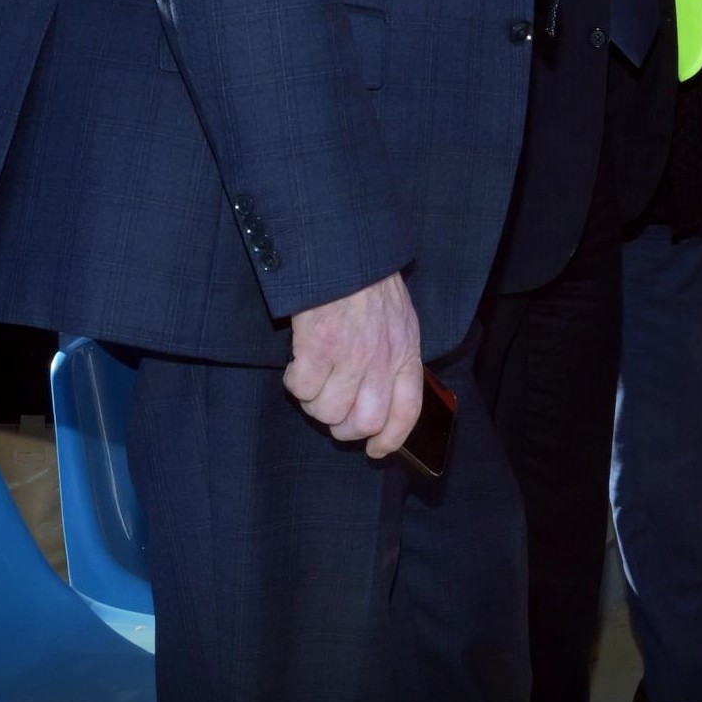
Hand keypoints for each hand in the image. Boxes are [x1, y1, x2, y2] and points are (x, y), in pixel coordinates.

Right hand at [284, 270, 422, 458]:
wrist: (345, 251)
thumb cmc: (370, 283)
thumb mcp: (400, 319)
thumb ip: (395, 355)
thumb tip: (383, 395)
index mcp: (405, 352)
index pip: (407, 412)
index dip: (391, 439)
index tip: (375, 450)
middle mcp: (381, 360)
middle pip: (362, 423)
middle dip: (342, 427)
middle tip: (330, 407)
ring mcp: (350, 356)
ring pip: (327, 412)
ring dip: (314, 403)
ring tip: (313, 378)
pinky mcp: (318, 348)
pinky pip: (301, 389)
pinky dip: (294, 383)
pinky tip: (297, 362)